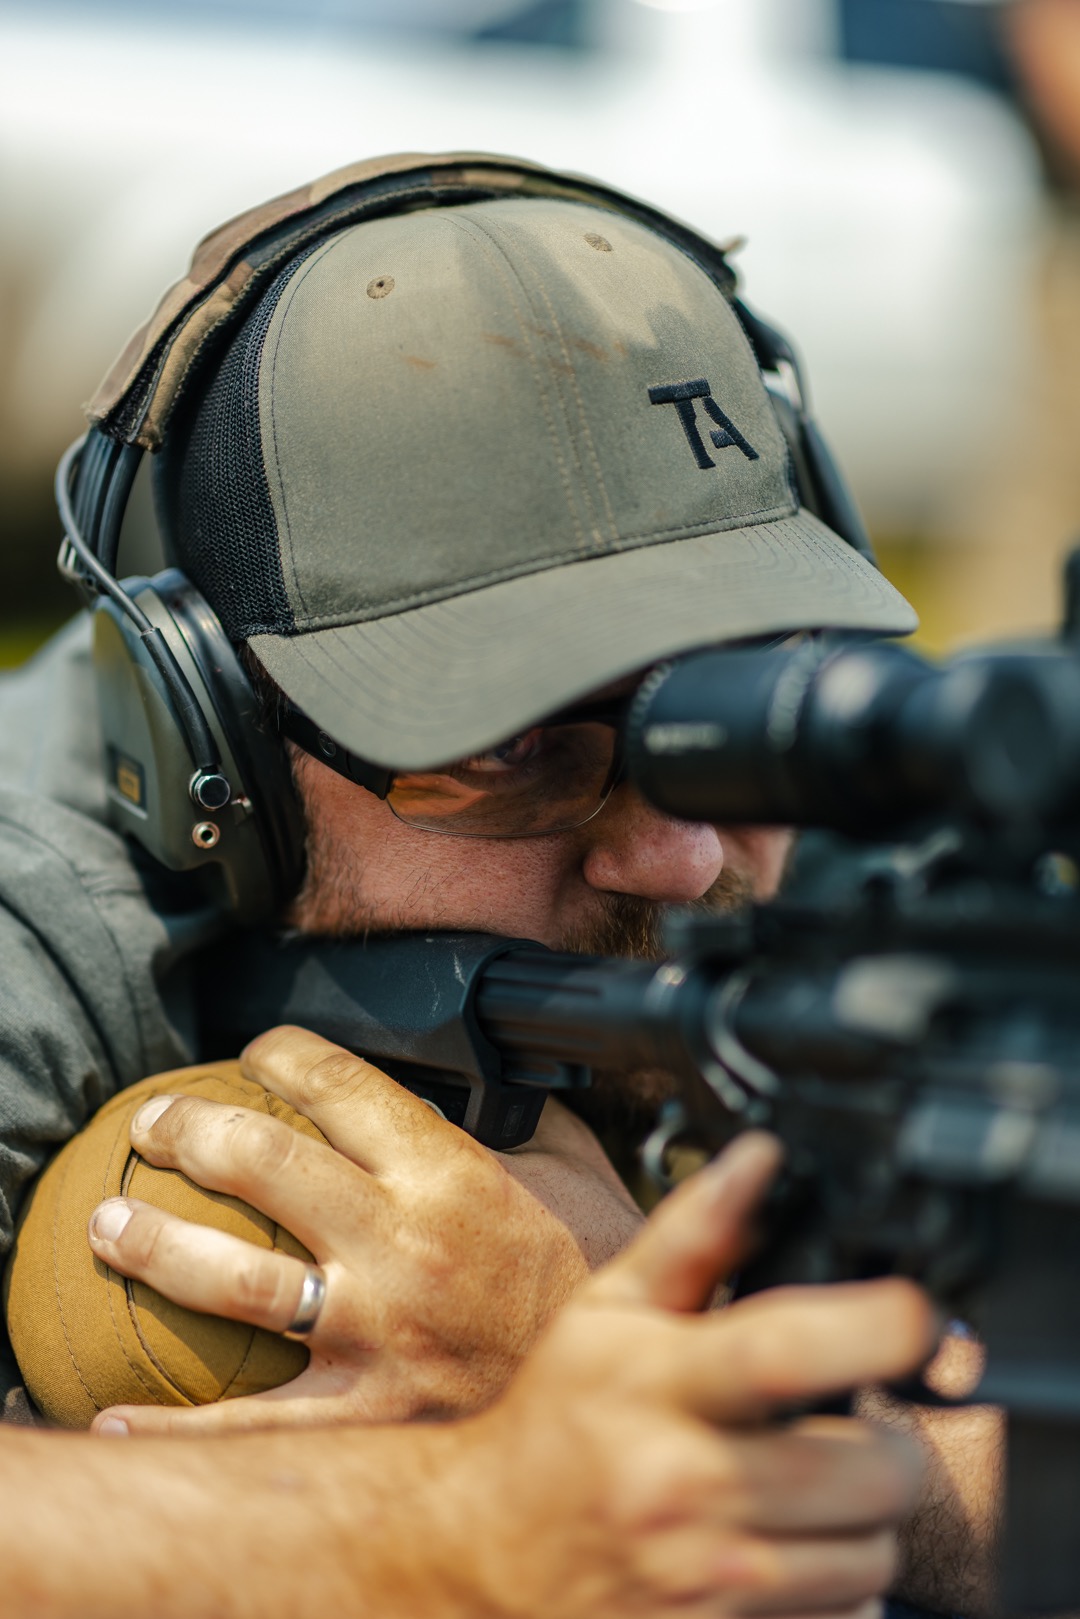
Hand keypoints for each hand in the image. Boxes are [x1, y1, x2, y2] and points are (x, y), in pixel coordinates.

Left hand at [86, 1026, 640, 1434]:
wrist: (612, 1391)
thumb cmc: (584, 1270)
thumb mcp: (564, 1165)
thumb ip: (507, 1113)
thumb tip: (467, 1072)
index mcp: (449, 1172)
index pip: (341, 1085)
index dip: (282, 1053)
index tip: (255, 1052)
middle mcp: (402, 1244)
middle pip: (264, 1166)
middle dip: (189, 1133)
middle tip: (151, 1126)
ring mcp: (374, 1332)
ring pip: (237, 1281)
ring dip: (156, 1247)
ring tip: (108, 1225)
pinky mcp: (362, 1412)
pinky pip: (250, 1421)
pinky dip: (176, 1422)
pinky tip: (117, 1410)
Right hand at [454, 1133, 934, 1618]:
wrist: (489, 1548)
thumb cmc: (559, 1420)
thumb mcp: (609, 1312)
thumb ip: (693, 1234)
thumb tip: (759, 1162)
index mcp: (656, 1386)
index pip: (777, 1352)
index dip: (868, 1327)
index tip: (912, 1314)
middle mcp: (682, 1485)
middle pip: (865, 1474)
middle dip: (889, 1447)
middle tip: (851, 1426)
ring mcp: (705, 1578)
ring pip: (870, 1556)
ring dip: (862, 1521)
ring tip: (810, 1488)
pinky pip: (842, 1614)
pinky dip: (835, 1583)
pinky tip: (784, 1544)